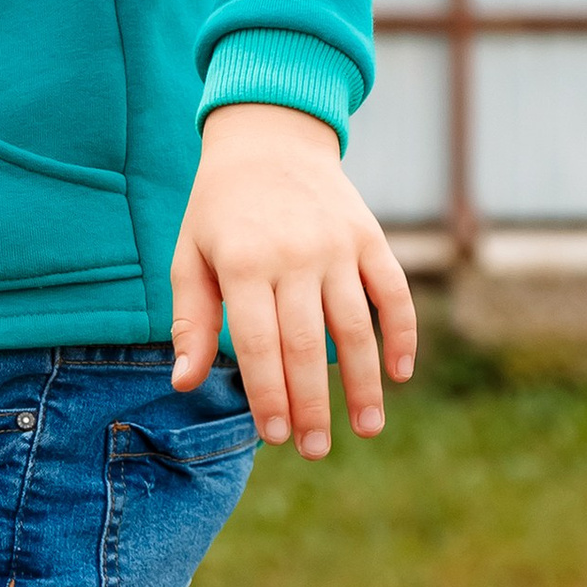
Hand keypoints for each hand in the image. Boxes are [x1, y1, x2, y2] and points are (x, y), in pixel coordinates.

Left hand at [170, 102, 417, 458]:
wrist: (270, 137)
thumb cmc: (221, 209)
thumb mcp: (189, 255)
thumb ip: (191, 320)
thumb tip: (184, 382)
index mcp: (242, 262)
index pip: (257, 343)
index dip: (268, 394)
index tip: (274, 437)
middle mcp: (293, 255)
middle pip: (307, 344)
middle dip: (312, 404)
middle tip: (315, 449)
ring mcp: (337, 245)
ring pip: (355, 326)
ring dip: (364, 384)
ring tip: (365, 429)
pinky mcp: (370, 236)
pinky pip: (393, 292)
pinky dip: (402, 334)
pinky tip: (400, 374)